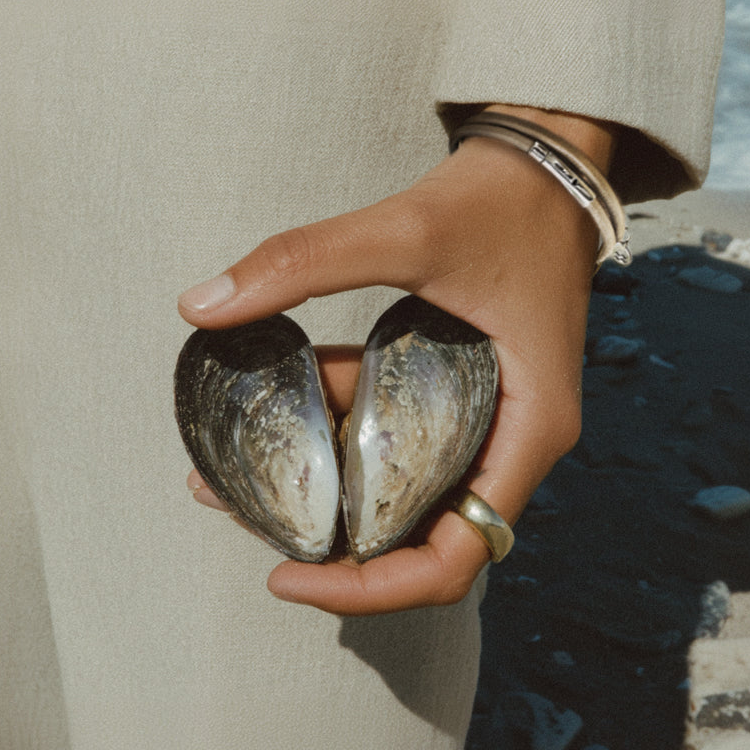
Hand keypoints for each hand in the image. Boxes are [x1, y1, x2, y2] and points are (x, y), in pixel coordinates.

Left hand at [178, 105, 613, 614]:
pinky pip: (408, 438)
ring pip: (407, 486)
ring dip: (332, 476)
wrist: (550, 160)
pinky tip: (297, 391)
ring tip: (243, 456)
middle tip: (243, 509)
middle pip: (420, 534)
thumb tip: (199, 304)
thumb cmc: (504, 200)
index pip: (454, 557)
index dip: (369, 589)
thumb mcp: (408, 228)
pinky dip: (350, 426)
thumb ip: (305, 261)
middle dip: (329, 535)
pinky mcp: (474, 392)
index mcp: (528, 431)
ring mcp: (497, 420)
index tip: (284, 576)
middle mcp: (518, 441)